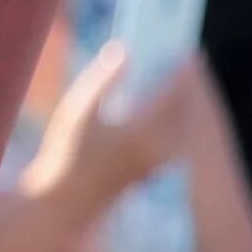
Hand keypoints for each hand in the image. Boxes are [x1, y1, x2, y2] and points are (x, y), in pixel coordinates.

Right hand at [15, 46, 192, 223]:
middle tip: (182, 59)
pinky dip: (173, 116)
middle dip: (185, 82)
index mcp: (143, 130)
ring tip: (171, 78)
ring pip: (181, 122)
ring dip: (180, 100)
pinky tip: (159, 106)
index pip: (175, 92)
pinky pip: (174, 134)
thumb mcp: (76, 110)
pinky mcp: (155, 167)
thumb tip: (124, 50)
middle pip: (184, 106)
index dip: (183, 70)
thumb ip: (102, 78)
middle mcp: (159, 146)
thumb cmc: (65, 154)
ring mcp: (160, 160)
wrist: (66, 200)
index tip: (186, 51)